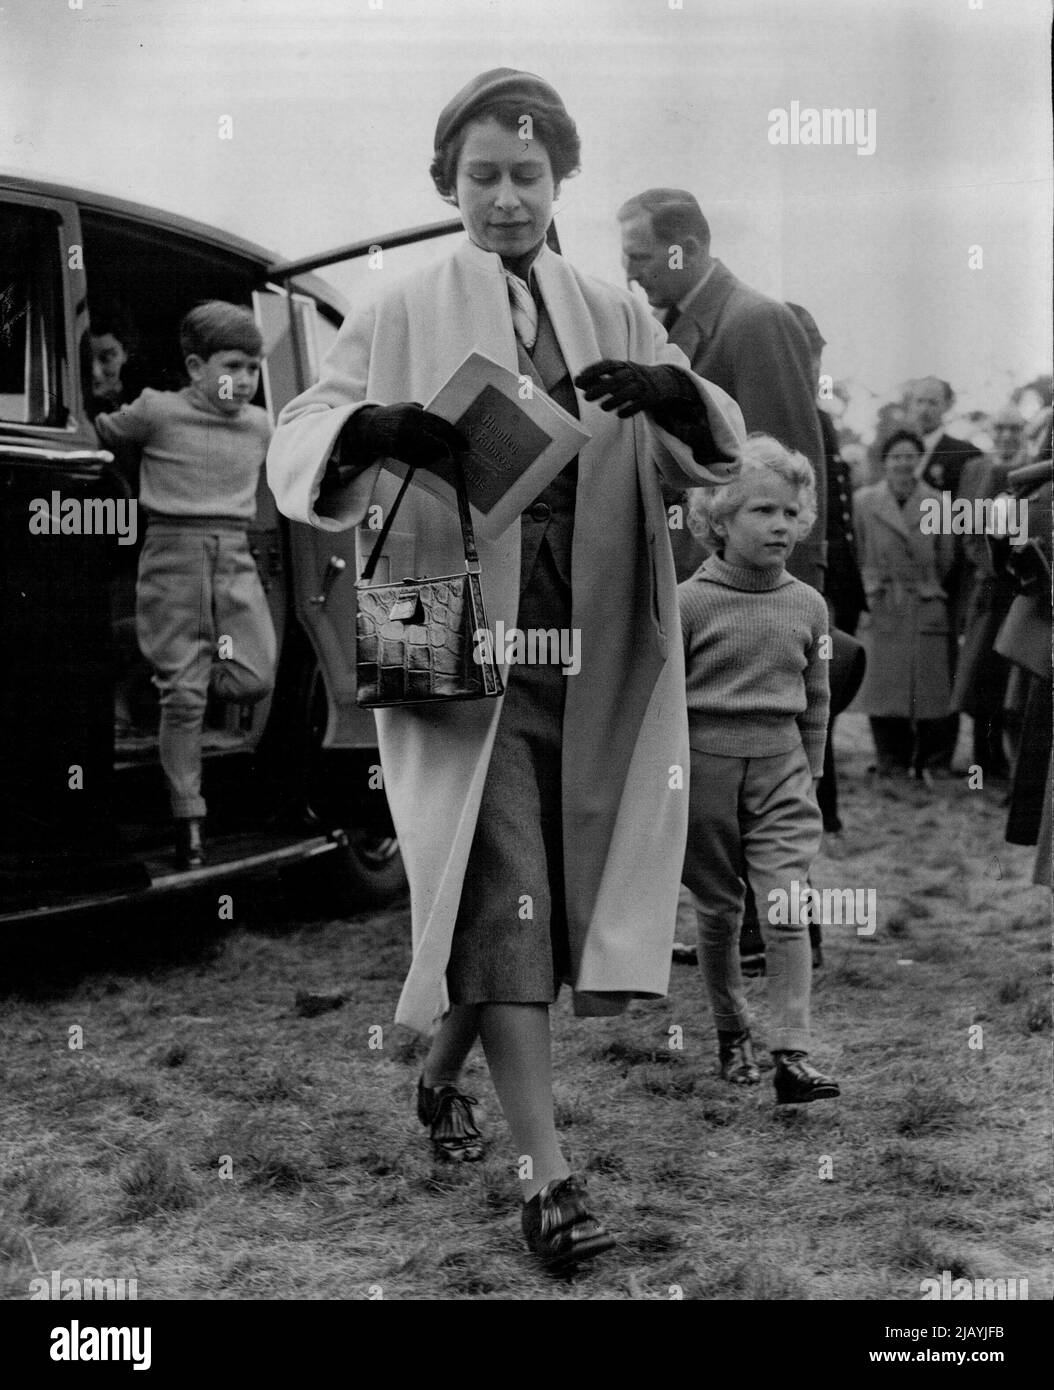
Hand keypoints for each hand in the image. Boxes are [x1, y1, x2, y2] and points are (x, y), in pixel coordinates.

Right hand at [354, 402, 466, 480]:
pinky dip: (429, 459)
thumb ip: (426, 413)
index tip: (464, 442)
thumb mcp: (409, 407)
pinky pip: (421, 460)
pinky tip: (432, 455)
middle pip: (437, 441)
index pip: (439, 425)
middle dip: (451, 447)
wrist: (370, 429)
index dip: (454, 435)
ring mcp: (404, 444)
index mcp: (412, 414)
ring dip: (440, 454)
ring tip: (447, 452)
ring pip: (430, 453)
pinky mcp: (401, 455)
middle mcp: (408, 429)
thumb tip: (446, 423)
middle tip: (462, 450)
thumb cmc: (393, 415)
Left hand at [574, 360, 697, 419]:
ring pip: (627, 393)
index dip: (593, 371)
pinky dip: (627, 411)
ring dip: (613, 401)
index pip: (607, 365)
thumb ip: (598, 377)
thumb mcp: (617, 373)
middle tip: (586, 397)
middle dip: (600, 388)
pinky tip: (619, 413)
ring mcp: (641, 386)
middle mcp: (633, 373)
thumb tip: (577, 380)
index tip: (580, 379)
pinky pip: (637, 406)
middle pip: (616, 379)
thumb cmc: (631, 378)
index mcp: (623, 365)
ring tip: (603, 407)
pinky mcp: (648, 399)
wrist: (660, 381)